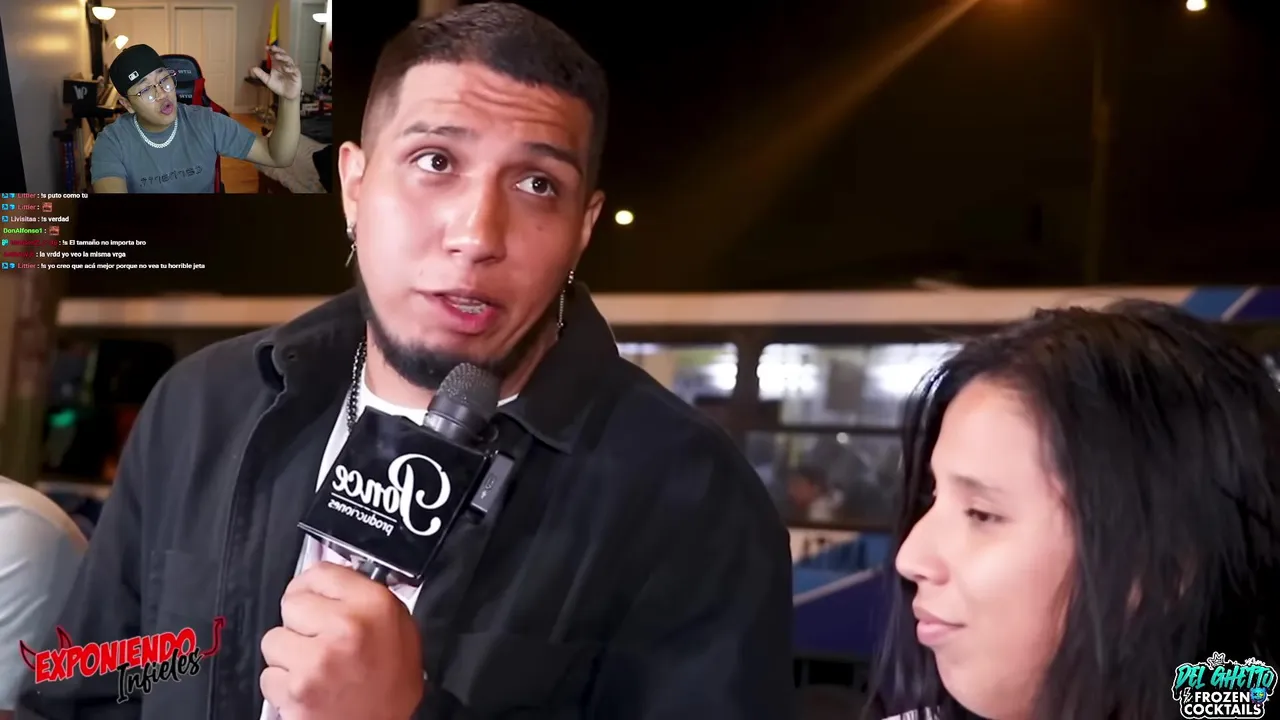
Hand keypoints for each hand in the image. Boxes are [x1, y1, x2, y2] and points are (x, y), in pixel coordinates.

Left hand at [251, 45, 301, 100]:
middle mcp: (284, 65)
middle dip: (278, 50)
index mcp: (277, 65)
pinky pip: (294, 69)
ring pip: (288, 60)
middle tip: (273, 48)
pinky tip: (286, 68)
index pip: (274, 55)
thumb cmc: (278, 86)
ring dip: (283, 57)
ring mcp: (291, 68)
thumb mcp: (268, 80)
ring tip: (277, 56)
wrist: (287, 95)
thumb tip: (252, 69)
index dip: (271, 50)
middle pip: (282, 54)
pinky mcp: (296, 74)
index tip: (266, 48)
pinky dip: (290, 68)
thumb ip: (261, 74)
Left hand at [260, 562, 423, 719]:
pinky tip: (309, 689)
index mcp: (374, 605)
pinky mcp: (296, 690)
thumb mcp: (399, 628)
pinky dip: (282, 685)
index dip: (313, 588)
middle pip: (291, 604)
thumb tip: (331, 582)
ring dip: (288, 655)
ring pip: (273, 640)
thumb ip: (365, 598)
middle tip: (321, 643)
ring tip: (316, 669)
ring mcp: (317, 659)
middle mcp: (346, 627)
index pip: (319, 572)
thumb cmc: (391, 686)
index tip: (314, 600)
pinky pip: (268, 675)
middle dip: (300, 623)